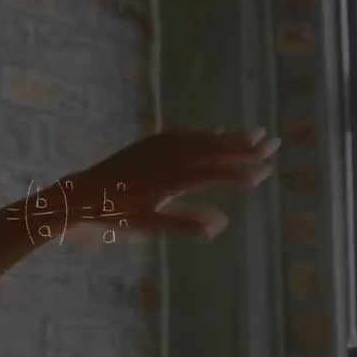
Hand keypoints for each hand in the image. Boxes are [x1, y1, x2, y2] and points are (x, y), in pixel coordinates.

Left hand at [67, 127, 280, 240]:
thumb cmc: (116, 214)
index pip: (217, 173)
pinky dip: (202, 133)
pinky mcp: (149, 143)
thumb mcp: (152, 224)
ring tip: (254, 133)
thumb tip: (221, 225)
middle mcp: (171, 158)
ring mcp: (160, 147)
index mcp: (174, 178)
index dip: (243, 172)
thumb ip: (186, 223)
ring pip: (202, 138)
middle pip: (215, 149)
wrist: (83, 193)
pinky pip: (182, 134)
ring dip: (229, 136)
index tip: (266, 172)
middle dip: (246, 146)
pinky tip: (214, 132)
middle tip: (274, 143)